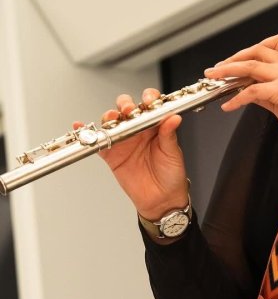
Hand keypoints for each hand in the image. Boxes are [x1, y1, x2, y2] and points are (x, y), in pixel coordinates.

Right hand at [76, 88, 188, 219]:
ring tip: (112, 119)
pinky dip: (87, 133)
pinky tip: (81, 127)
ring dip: (109, 117)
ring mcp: (124, 141)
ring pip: (111, 122)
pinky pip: (97, 142)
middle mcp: (138, 130)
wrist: (161, 199)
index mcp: (155, 127)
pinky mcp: (111, 154)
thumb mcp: (173, 153)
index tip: (149, 101)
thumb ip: (169, 135)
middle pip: (126, 108)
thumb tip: (174, 117)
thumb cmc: (171, 175)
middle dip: (125, 104)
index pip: (150, 106)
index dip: (148, 99)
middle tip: (128, 110)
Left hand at [204, 34, 277, 148]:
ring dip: (228, 72)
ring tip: (214, 78)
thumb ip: (264, 91)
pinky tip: (229, 106)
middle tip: (215, 69)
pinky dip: (237, 99)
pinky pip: (252, 91)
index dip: (247, 51)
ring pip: (250, 67)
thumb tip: (244, 90)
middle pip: (254, 52)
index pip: (268, 45)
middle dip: (231, 59)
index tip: (232, 61)